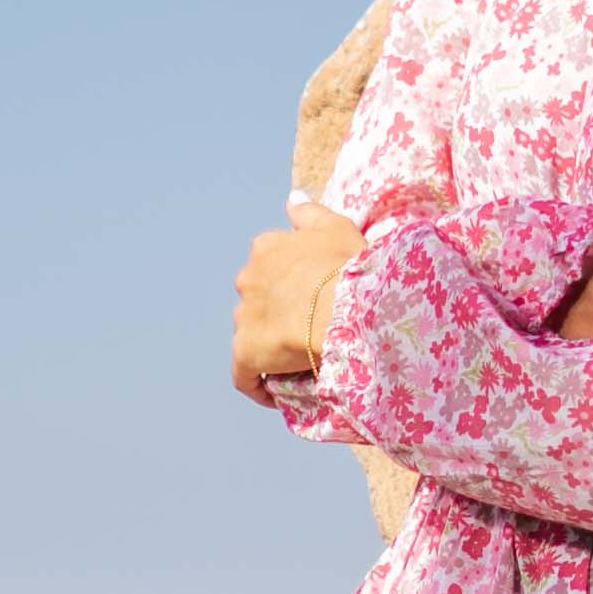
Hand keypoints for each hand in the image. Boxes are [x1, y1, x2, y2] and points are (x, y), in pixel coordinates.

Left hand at [233, 210, 357, 398]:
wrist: (347, 307)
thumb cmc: (348, 266)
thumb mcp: (335, 227)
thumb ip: (309, 213)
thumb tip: (292, 199)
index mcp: (266, 248)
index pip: (268, 265)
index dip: (287, 284)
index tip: (307, 298)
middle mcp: (247, 278)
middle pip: (256, 299)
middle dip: (274, 313)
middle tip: (306, 329)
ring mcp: (243, 315)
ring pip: (251, 334)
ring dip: (268, 346)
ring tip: (296, 363)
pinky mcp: (245, 351)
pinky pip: (245, 375)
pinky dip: (256, 384)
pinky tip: (273, 394)